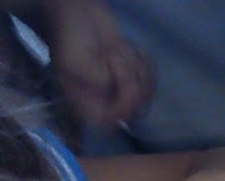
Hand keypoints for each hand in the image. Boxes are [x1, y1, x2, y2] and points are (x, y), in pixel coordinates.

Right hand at [46, 0, 154, 128]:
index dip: (123, 106)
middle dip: (128, 77)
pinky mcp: (137, 79)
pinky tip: (131, 50)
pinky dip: (145, 62)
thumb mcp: (76, 61)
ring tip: (115, 49)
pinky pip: (153, 79)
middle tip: (111, 53)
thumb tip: (116, 88)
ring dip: (135, 65)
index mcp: (86, 104)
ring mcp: (123, 92)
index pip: (111, 121)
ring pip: (146, 92)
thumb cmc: (71, 38)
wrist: (79, 15)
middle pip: (134, 107)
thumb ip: (96, 80)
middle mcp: (107, 104)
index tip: (123, 80)